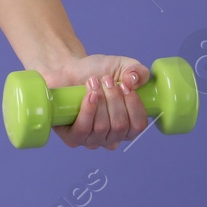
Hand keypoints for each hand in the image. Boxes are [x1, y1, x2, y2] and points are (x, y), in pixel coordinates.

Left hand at [36, 54, 152, 149]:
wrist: (69, 70)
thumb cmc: (96, 71)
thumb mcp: (123, 66)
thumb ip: (137, 71)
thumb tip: (134, 81)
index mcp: (127, 125)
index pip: (138, 126)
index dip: (134, 105)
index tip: (125, 85)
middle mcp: (111, 137)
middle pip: (120, 126)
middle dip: (114, 98)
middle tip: (106, 79)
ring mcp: (92, 140)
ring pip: (102, 127)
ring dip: (99, 100)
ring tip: (93, 81)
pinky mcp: (72, 137)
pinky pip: (83, 130)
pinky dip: (88, 110)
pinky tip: (90, 96)